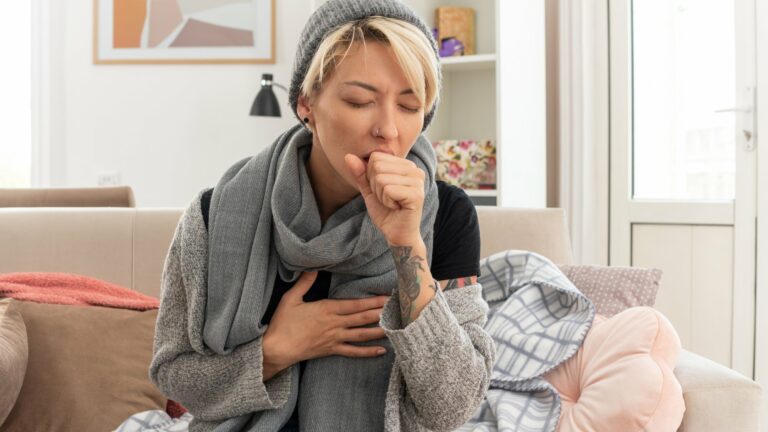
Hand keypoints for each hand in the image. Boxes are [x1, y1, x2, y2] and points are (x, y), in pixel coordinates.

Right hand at [262, 271, 389, 379]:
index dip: (372, 301)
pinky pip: (353, 352)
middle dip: (381, 312)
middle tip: (398, 309)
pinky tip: (381, 350)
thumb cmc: (283, 323)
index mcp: (327, 309)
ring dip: (379, 330)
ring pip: (362, 334)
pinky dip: (368, 352)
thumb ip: (304, 282)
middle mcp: (335, 324)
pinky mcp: (332, 350)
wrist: (277, 348)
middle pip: (363, 318)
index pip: (355, 304)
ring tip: (395, 327)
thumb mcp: (291, 298)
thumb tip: (313, 267)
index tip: (386, 297)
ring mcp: (335, 338)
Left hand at [344, 152, 425, 245]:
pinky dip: (386, 202)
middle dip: (375, 186)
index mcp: (405, 165)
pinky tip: (396, 207)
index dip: (371, 176)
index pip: (376, 158)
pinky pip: (388, 190)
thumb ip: (360, 173)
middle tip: (387, 199)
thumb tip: (348, 156)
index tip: (383, 190)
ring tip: (392, 203)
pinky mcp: (416, 194)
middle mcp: (415, 169)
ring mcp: (417, 181)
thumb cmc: (386, 211)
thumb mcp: (369, 190)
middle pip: (377, 166)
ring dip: (381, 196)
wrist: (397, 234)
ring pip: (381, 179)